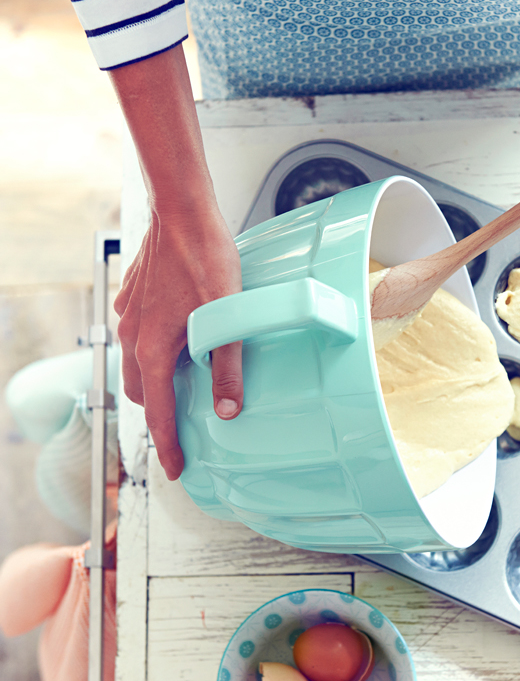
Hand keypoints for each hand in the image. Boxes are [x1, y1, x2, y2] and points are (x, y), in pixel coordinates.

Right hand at [114, 206, 242, 480]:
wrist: (181, 212)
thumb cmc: (206, 259)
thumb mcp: (227, 318)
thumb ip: (228, 366)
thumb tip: (228, 409)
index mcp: (153, 349)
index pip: (159, 414)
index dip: (168, 445)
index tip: (176, 468)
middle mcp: (133, 336)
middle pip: (141, 393)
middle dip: (159, 416)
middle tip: (181, 432)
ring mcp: (129, 314)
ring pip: (136, 363)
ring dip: (155, 382)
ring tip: (182, 388)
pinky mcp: (134, 296)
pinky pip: (136, 334)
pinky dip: (151, 349)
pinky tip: (177, 341)